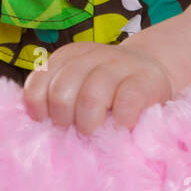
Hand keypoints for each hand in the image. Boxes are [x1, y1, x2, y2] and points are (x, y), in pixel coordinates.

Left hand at [22, 41, 175, 136]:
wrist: (152, 70)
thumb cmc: (109, 89)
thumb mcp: (79, 85)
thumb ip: (58, 97)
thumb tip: (38, 127)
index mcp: (68, 57)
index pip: (38, 82)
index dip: (39, 108)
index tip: (49, 123)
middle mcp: (91, 56)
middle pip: (61, 91)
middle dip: (63, 118)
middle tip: (75, 130)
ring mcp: (119, 65)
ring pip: (91, 95)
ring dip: (88, 122)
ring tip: (95, 134)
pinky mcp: (145, 80)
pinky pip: (126, 101)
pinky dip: (120, 120)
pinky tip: (120, 127)